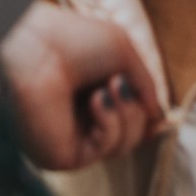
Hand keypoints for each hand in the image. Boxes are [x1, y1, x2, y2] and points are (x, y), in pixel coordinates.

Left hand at [0, 1, 164, 170]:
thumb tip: (160, 117)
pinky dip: (110, 122)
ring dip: (126, 113)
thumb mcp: (123, 52)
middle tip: (118, 81)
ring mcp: (70, 139)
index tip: (158, 110)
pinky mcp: (61, 155)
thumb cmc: (72, 39)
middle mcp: (78, 120)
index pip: (128, 119)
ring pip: (124, 145)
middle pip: (132, 134)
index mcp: (89, 95)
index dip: (146, 117)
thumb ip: (145, 86)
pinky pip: (105, 149)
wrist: (36, 46)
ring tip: (107, 85)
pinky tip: (95, 100)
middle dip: (136, 108)